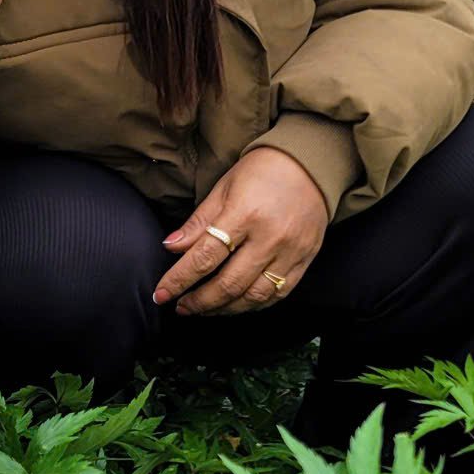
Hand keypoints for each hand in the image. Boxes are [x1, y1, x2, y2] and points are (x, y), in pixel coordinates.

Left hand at [153, 146, 329, 316]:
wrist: (312, 164)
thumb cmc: (263, 171)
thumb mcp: (224, 188)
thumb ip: (199, 222)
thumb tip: (171, 247)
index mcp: (245, 214)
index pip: (205, 257)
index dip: (179, 280)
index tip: (161, 294)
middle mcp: (270, 238)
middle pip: (228, 284)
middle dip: (199, 301)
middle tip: (181, 307)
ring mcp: (290, 252)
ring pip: (253, 297)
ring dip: (224, 309)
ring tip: (205, 308)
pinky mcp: (305, 261)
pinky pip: (278, 294)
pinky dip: (253, 305)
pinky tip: (236, 303)